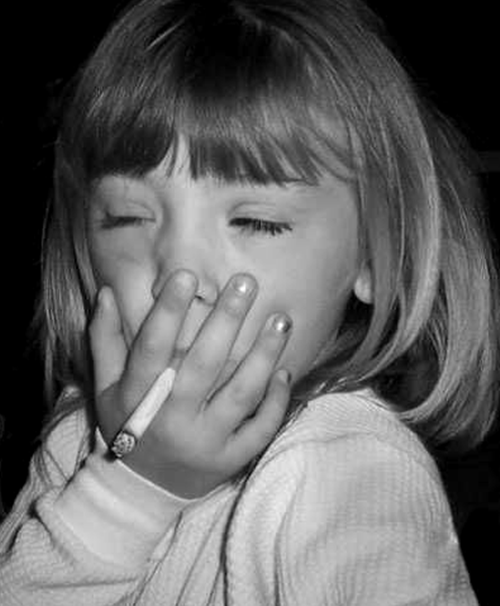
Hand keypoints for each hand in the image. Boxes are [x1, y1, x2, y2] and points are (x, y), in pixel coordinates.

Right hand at [89, 270, 291, 497]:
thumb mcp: (106, 387)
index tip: (187, 275)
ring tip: (281, 319)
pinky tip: (285, 371)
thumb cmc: (125, 426)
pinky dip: (275, 402)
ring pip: (241, 394)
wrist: (141, 490)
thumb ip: (105, 340)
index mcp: (139, 396)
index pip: (152, 348)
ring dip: (264, 355)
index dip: (168, 311)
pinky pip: (260, 430)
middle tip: (247, 282)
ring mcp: (205, 441)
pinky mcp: (230, 460)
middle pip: (203, 364)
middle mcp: (173, 418)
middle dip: (226, 320)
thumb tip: (105, 292)